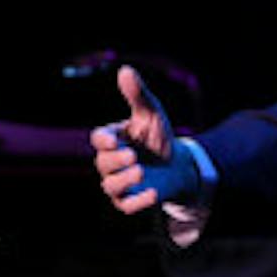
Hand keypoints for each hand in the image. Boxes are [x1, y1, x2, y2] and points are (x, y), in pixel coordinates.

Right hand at [91, 65, 197, 212]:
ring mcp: (118, 183)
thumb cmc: (158, 137)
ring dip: (124, 180)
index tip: (114, 140)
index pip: (99, 139)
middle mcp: (110, 162)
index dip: (103, 141)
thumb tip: (125, 70)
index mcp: (111, 139)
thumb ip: (137, 95)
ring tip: (141, 171)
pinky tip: (153, 193)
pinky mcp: (129, 201)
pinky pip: (127, 206)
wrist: (177, 165)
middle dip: (116, 160)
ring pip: (110, 186)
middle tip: (133, 156)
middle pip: (103, 163)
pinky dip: (138, 202)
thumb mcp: (151, 114)